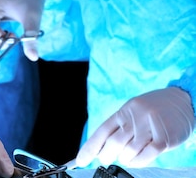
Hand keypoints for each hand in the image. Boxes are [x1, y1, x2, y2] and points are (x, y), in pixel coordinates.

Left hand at [74, 87, 195, 167]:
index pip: (102, 131)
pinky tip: (136, 160)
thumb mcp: (133, 113)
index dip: (90, 147)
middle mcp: (135, 117)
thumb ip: (120, 128)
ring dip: (125, 158)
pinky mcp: (164, 137)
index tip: (80, 160)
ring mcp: (149, 127)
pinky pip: (146, 155)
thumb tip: (102, 150)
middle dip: (107, 155)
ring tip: (126, 157)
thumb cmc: (154, 110)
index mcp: (124, 111)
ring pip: (129, 151)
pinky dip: (138, 161)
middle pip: (114, 142)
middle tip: (106, 159)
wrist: (182, 100)